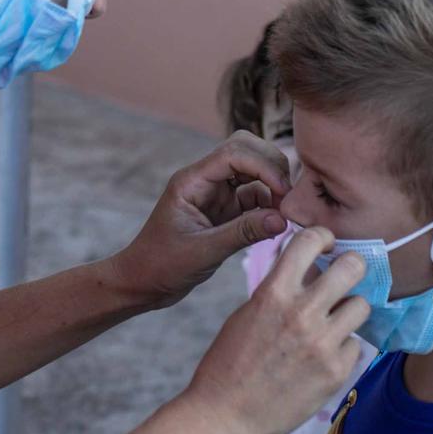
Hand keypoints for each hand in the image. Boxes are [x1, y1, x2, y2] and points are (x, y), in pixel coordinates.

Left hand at [104, 133, 291, 309]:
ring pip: (254, 172)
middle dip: (272, 167)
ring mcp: (217, 193)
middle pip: (247, 150)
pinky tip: (277, 223)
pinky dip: (270, 205)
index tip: (283, 192)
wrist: (144, 283)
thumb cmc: (162, 266)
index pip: (234, 153)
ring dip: (274, 187)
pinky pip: (255, 197)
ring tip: (286, 215)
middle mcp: (206, 180)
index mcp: (192, 181)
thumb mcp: (202, 252)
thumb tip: (282, 219)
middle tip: (288, 199)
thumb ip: (242, 233)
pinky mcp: (226, 210)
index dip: (263, 166)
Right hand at [184, 226, 366, 433]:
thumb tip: (310, 270)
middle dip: (351, 268)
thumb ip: (279, 290)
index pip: (311, 241)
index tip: (327, 244)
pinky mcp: (336, 372)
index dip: (323, 236)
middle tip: (344, 278)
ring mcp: (323, 343)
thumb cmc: (230, 364)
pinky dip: (343, 349)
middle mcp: (302, 313)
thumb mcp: (247, 314)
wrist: (225, 417)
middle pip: (353, 267)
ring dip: (349, 310)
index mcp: (274, 292)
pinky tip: (323, 359)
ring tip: (333, 322)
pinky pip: (356, 345)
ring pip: (362, 305)